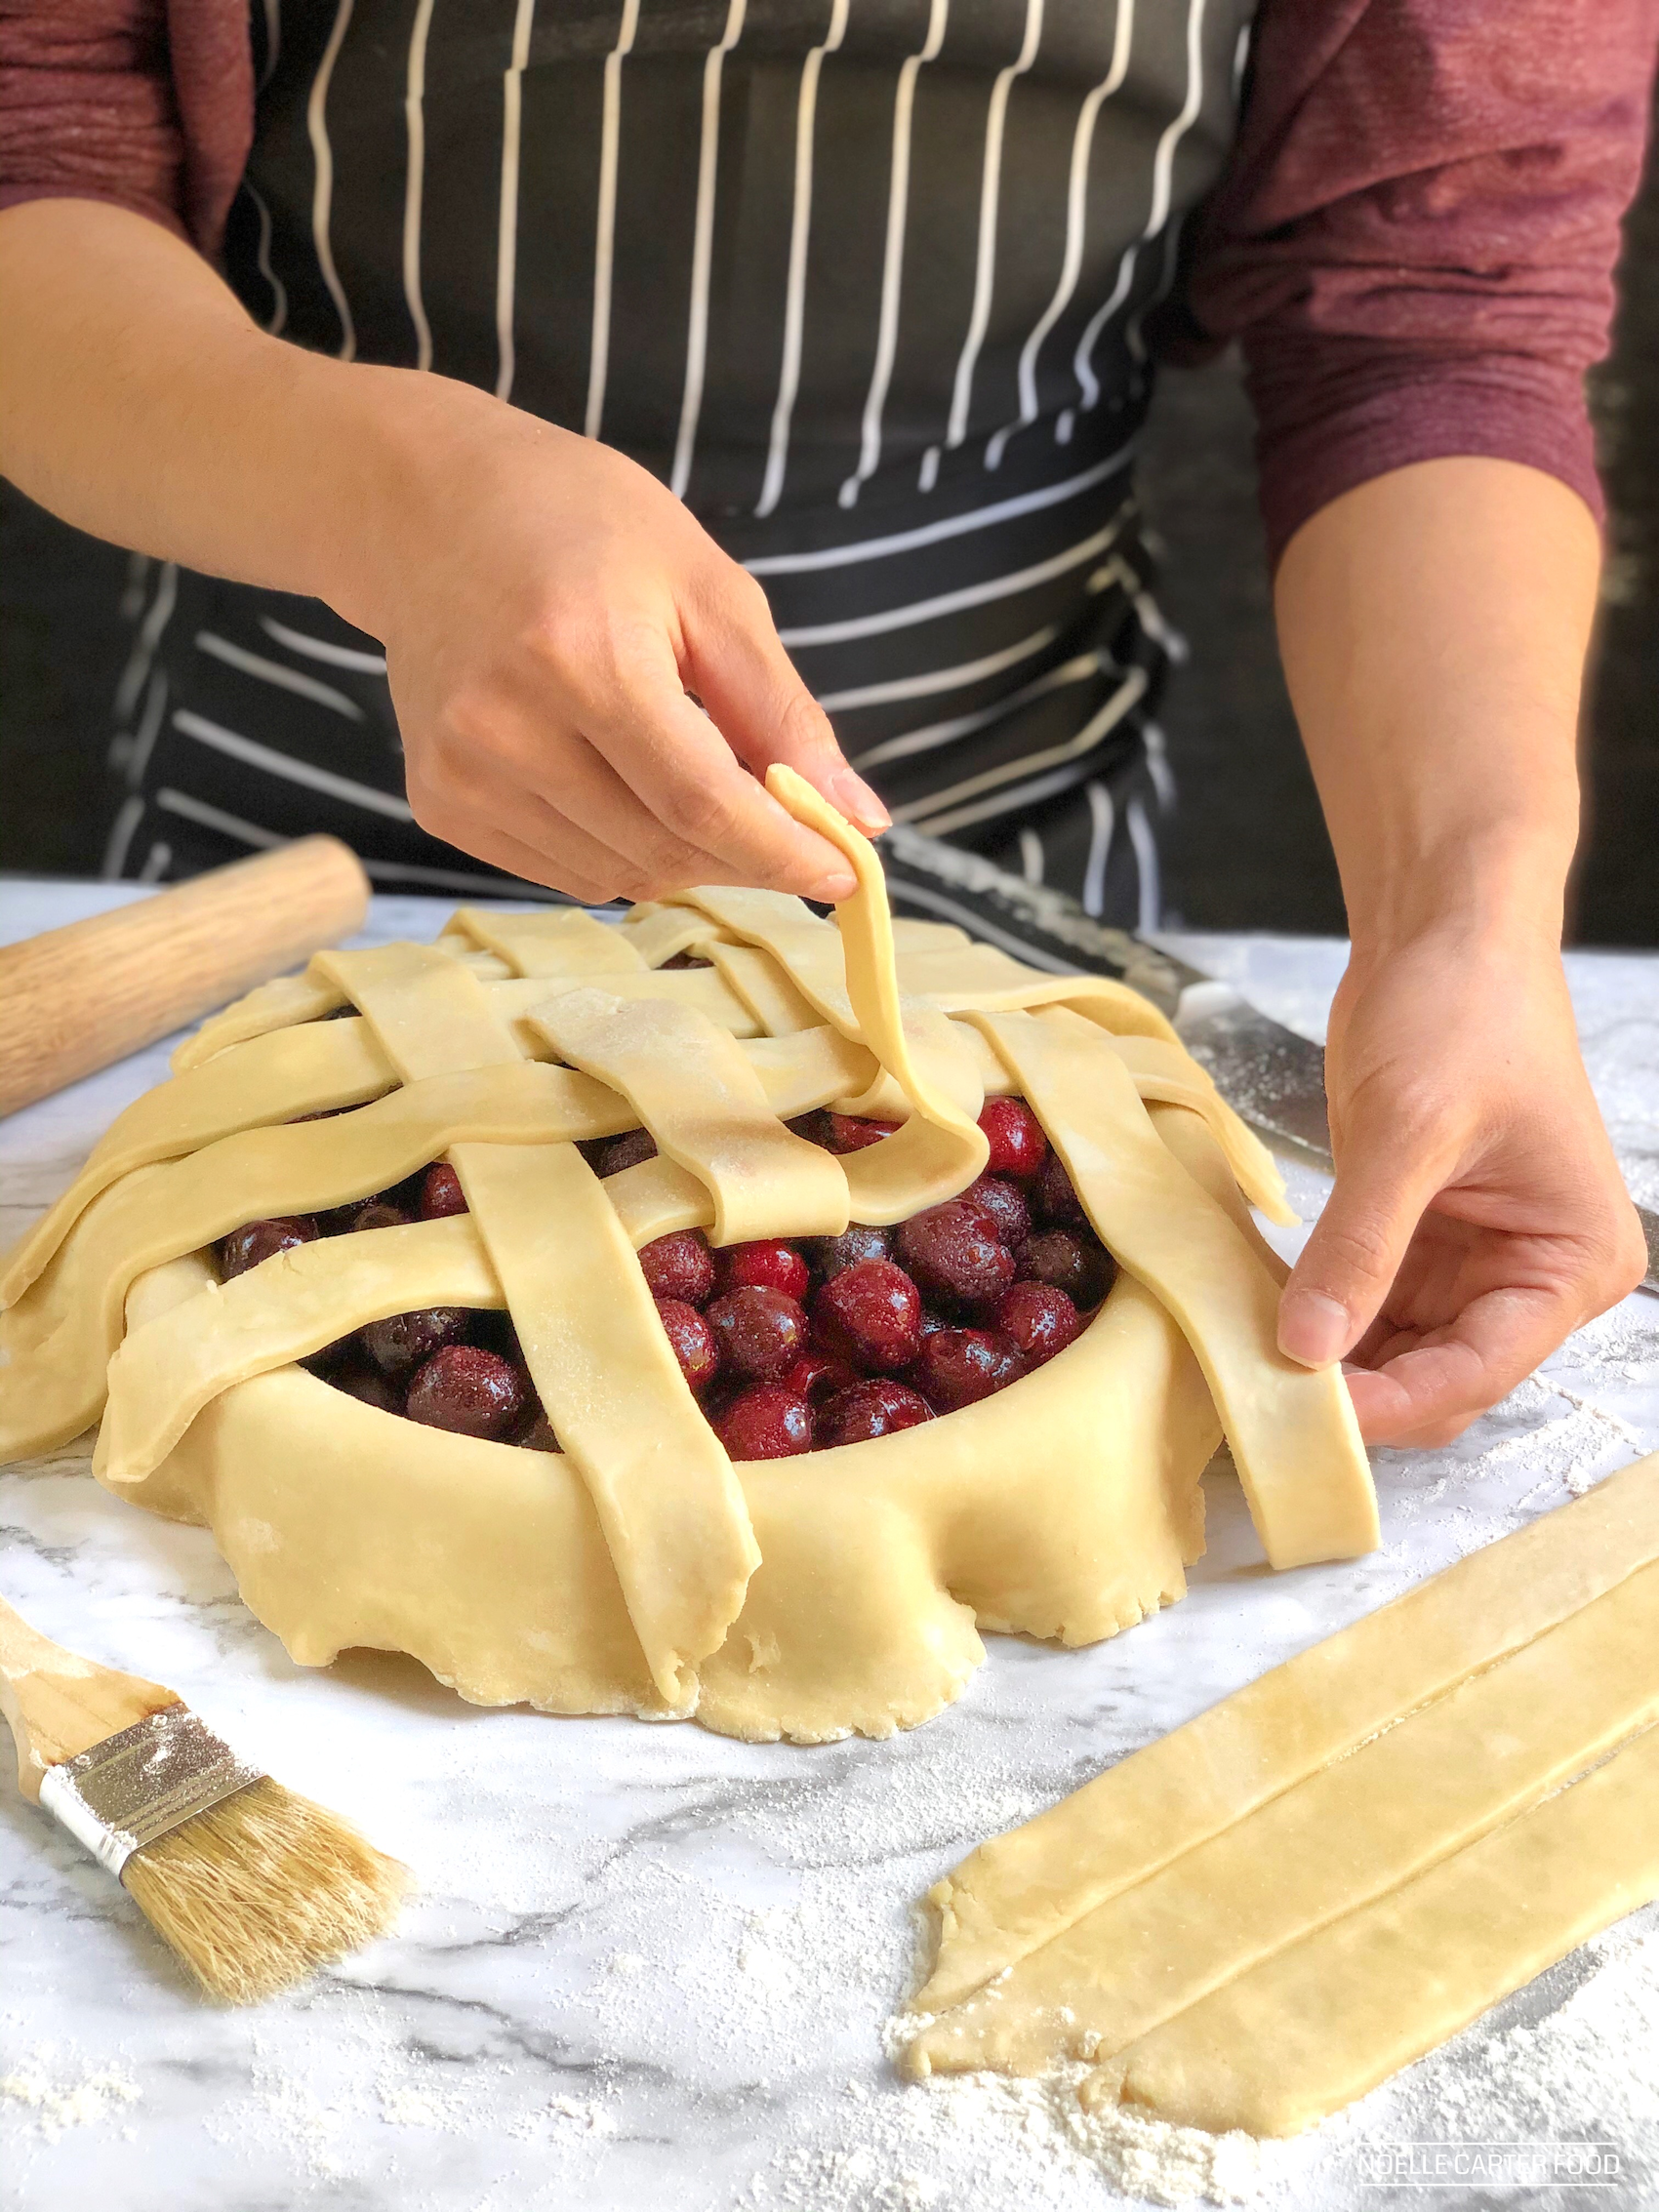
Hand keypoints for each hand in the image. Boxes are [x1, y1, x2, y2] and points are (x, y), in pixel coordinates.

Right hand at [333, 373, 886, 902]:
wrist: (427, 509)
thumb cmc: (581, 527)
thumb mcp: (706, 588)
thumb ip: (782, 712)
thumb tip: (859, 819)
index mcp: (583, 656)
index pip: (703, 802)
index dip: (784, 853)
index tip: (844, 873)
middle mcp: (506, 725)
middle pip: (664, 848)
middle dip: (745, 855)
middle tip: (785, 825)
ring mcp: (461, 772)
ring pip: (618, 876)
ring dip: (683, 855)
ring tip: (691, 781)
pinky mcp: (440, 801)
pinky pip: (564, 873)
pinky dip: (620, 852)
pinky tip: (622, 785)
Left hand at [1276, 922, 1644, 1445]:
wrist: (1442, 933)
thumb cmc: (1463, 1009)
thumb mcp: (1408, 1132)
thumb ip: (1362, 1247)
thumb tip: (1308, 1347)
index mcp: (1571, 1262)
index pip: (1480, 1372)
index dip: (1394, 1403)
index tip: (1308, 1415)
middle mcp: (1532, 1277)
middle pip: (1440, 1378)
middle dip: (1360, 1391)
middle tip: (1263, 1398)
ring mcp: (1472, 1263)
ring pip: (1396, 1353)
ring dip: (1330, 1361)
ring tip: (1248, 1363)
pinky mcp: (1416, 1238)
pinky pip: (1366, 1304)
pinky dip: (1319, 1316)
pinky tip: (1260, 1317)